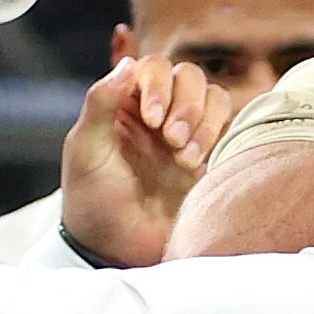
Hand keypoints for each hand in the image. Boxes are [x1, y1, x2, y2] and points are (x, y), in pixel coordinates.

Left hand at [60, 57, 235, 266]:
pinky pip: (228, 128)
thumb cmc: (93, 201)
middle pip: (188, 76)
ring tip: (185, 160)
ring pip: (214, 98)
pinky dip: (218, 137)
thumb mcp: (85, 149)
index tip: (150, 119)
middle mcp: (158, 112)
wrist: (118, 249)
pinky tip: (197, 165)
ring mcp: (185, 134)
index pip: (153, 67)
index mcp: (124, 103)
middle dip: (185, 104)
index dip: (158, 85)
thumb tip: (128, 64)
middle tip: (172, 140)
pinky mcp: (208, 158)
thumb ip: (101, 103)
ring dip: (204, 122)